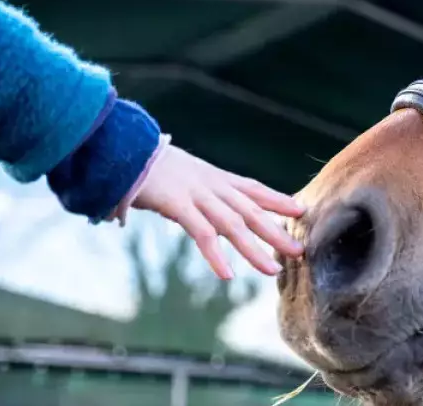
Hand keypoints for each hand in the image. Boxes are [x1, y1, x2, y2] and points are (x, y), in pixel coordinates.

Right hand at [131, 143, 305, 278]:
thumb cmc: (150, 166)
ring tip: (271, 270)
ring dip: (253, 249)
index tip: (301, 210)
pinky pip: (201, 233)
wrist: (122, 148)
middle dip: (276, 232)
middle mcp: (212, 185)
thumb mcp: (185, 175)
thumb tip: (210, 210)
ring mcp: (196, 194)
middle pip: (251, 211)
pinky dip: (215, 254)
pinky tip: (227, 274)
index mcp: (215, 178)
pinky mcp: (176, 204)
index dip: (278, 200)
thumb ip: (200, 191)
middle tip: (300, 251)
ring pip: (232, 225)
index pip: (254, 189)